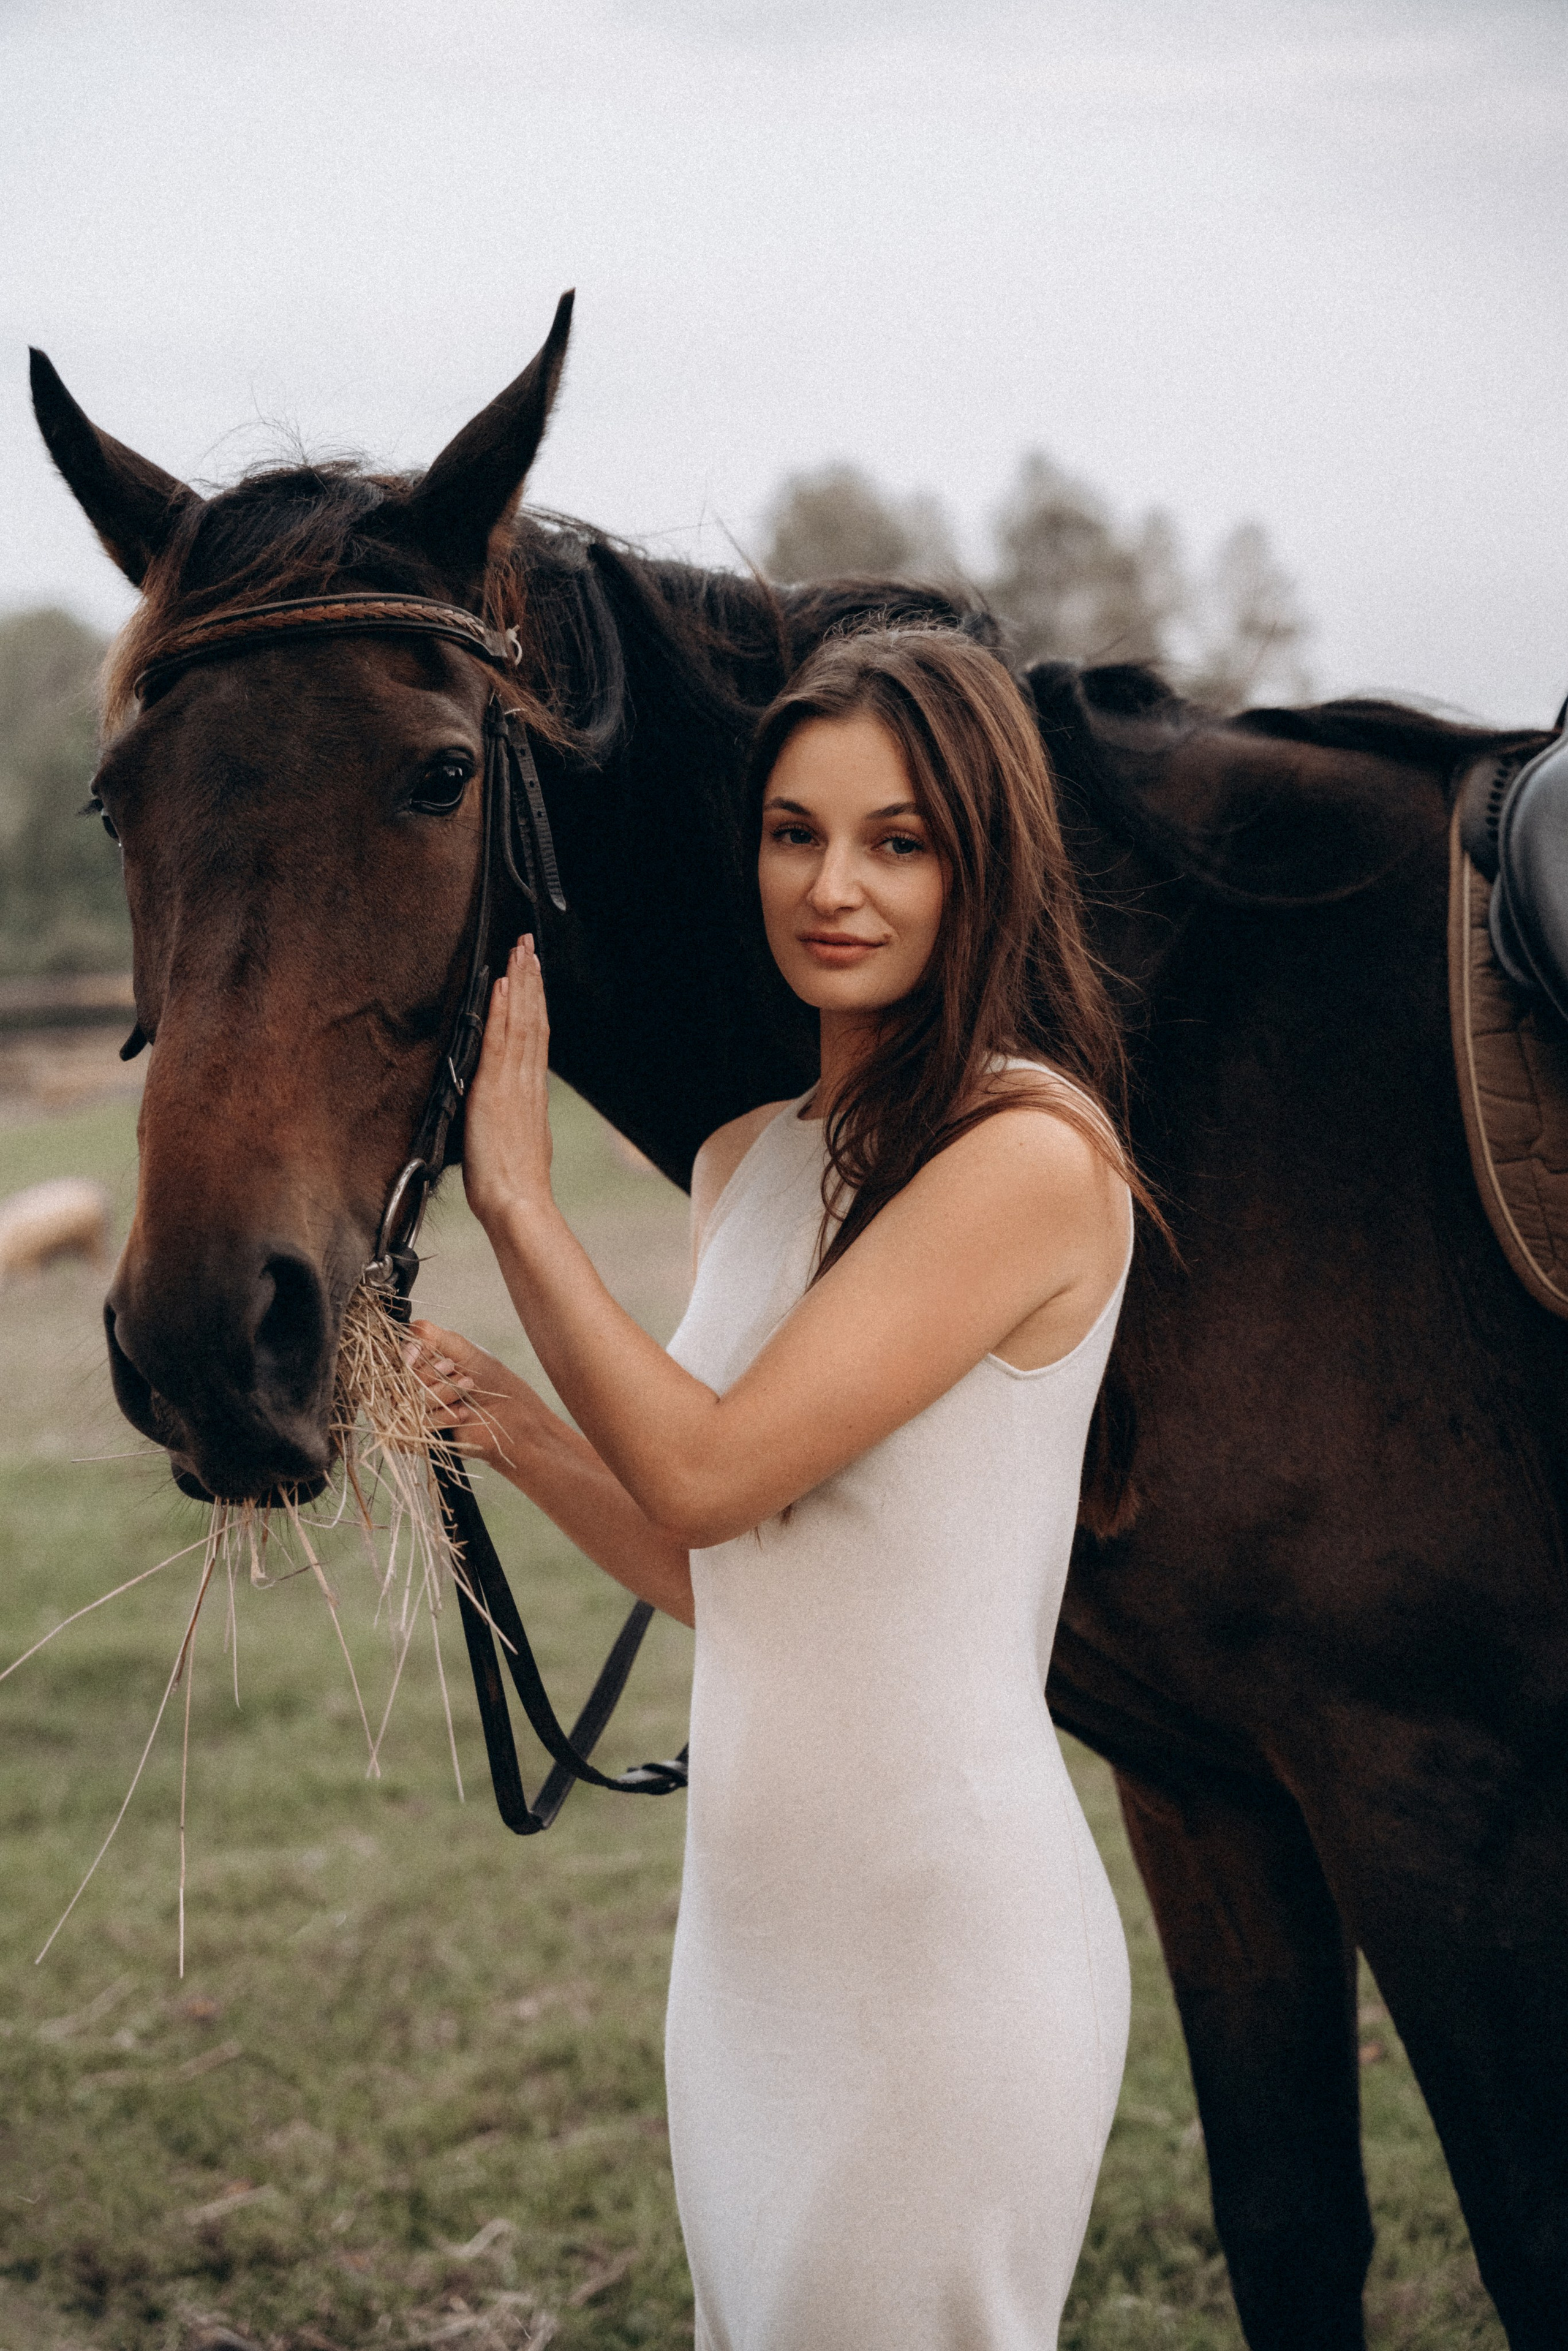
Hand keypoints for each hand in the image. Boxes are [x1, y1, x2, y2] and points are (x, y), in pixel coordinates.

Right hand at [403, 1321, 527, 1471]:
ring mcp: (417, 1409)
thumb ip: (433, 1335)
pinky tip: (462, 1412)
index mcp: (420, 1362)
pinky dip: (443, 1416)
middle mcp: (414, 1384)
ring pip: (412, 1400)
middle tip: (457, 1371)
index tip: (427, 1357)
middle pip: (404, 1378)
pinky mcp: (423, 1432)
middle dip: (433, 1374)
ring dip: (443, 1392)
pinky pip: (420, 1423)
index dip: (411, 1356)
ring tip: (467, 1387)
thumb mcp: (462, 1349)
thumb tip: (410, 1330)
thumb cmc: (488, 1378)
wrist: (508, 1414)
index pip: (400, 1356)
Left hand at [462, 933, 553, 1231]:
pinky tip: (501, 987)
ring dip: (519, 985)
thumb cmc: (513, 1188)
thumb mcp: (520, 1146)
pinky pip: (500, 1041)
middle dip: (530, 982)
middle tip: (527, 946)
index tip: (532, 974)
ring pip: (521, 1023)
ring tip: (518, 953)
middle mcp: (527, 1083)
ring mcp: (513, 1084)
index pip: (535, 1038)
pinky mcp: (495, 1090)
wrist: (516, 1204)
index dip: (535, 1004)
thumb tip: (516, 1113)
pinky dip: (503, 1011)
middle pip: (533, 1021)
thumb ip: (519, 1122)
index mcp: (531, 1095)